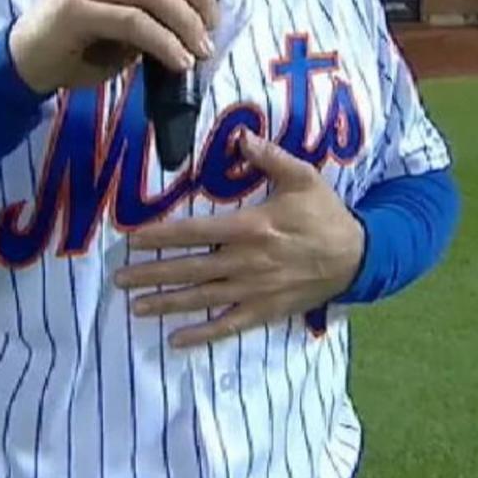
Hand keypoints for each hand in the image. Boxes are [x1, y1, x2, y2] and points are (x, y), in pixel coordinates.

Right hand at [6, 0, 219, 95]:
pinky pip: (133, 21)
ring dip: (187, 21)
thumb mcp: (119, 16)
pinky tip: (178, 61)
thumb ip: (150, 5)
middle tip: (211, 26)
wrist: (24, 64)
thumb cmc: (77, 41)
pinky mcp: (74, 10)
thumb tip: (197, 16)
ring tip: (200, 50)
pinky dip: (165, 42)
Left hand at [114, 135, 364, 349]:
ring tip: (136, 306)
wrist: (358, 257)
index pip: (196, 233)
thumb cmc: (326, 213)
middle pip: (191, 269)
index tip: (133, 239)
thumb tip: (241, 137)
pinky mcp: (265, 311)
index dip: (162, 236)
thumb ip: (270, 157)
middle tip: (120, 278)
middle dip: (152, 273)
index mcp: (252, 227)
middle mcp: (247, 262)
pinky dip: (202, 335)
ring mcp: (255, 290)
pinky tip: (175, 341)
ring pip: (203, 299)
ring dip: (167, 303)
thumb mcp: (303, 177)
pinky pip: (228, 326)